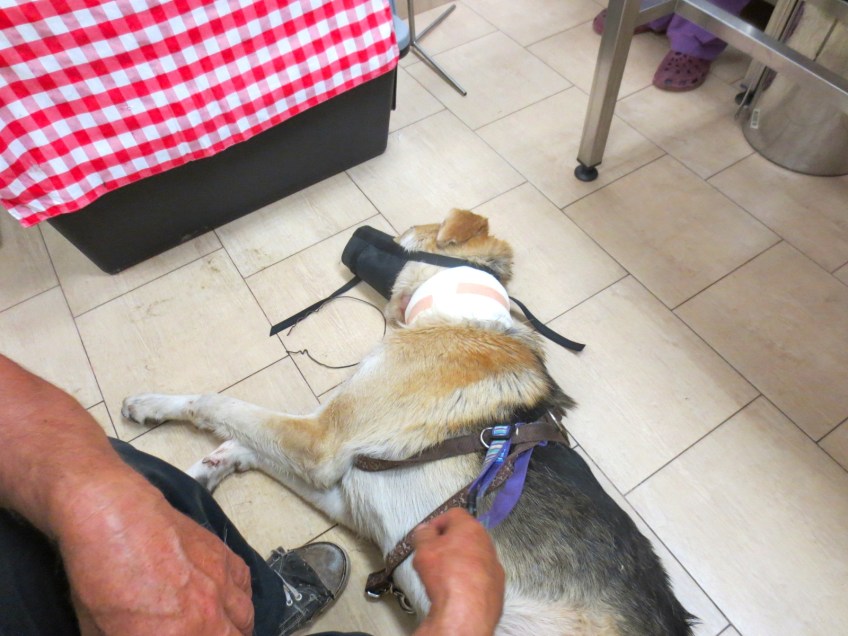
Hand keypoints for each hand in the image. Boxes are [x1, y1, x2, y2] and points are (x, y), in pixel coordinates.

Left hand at [58, 476, 253, 635]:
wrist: (116, 520)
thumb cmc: (100, 576)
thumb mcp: (100, 630)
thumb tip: (136, 631)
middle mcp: (208, 617)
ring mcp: (221, 585)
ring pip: (245, 618)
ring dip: (237, 629)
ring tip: (224, 631)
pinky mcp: (223, 557)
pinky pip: (245, 584)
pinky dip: (239, 597)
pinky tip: (230, 600)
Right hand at [412, 508, 504, 635]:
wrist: (468, 610)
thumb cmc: (445, 573)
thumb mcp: (424, 549)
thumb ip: (423, 535)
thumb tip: (425, 529)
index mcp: (471, 527)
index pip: (454, 514)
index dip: (438, 522)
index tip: (427, 536)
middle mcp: (487, 542)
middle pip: (466, 535)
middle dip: (449, 542)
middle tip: (433, 555)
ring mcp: (495, 564)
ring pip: (474, 555)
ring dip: (460, 560)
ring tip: (444, 575)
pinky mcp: (497, 586)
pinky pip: (480, 575)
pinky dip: (469, 578)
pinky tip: (457, 589)